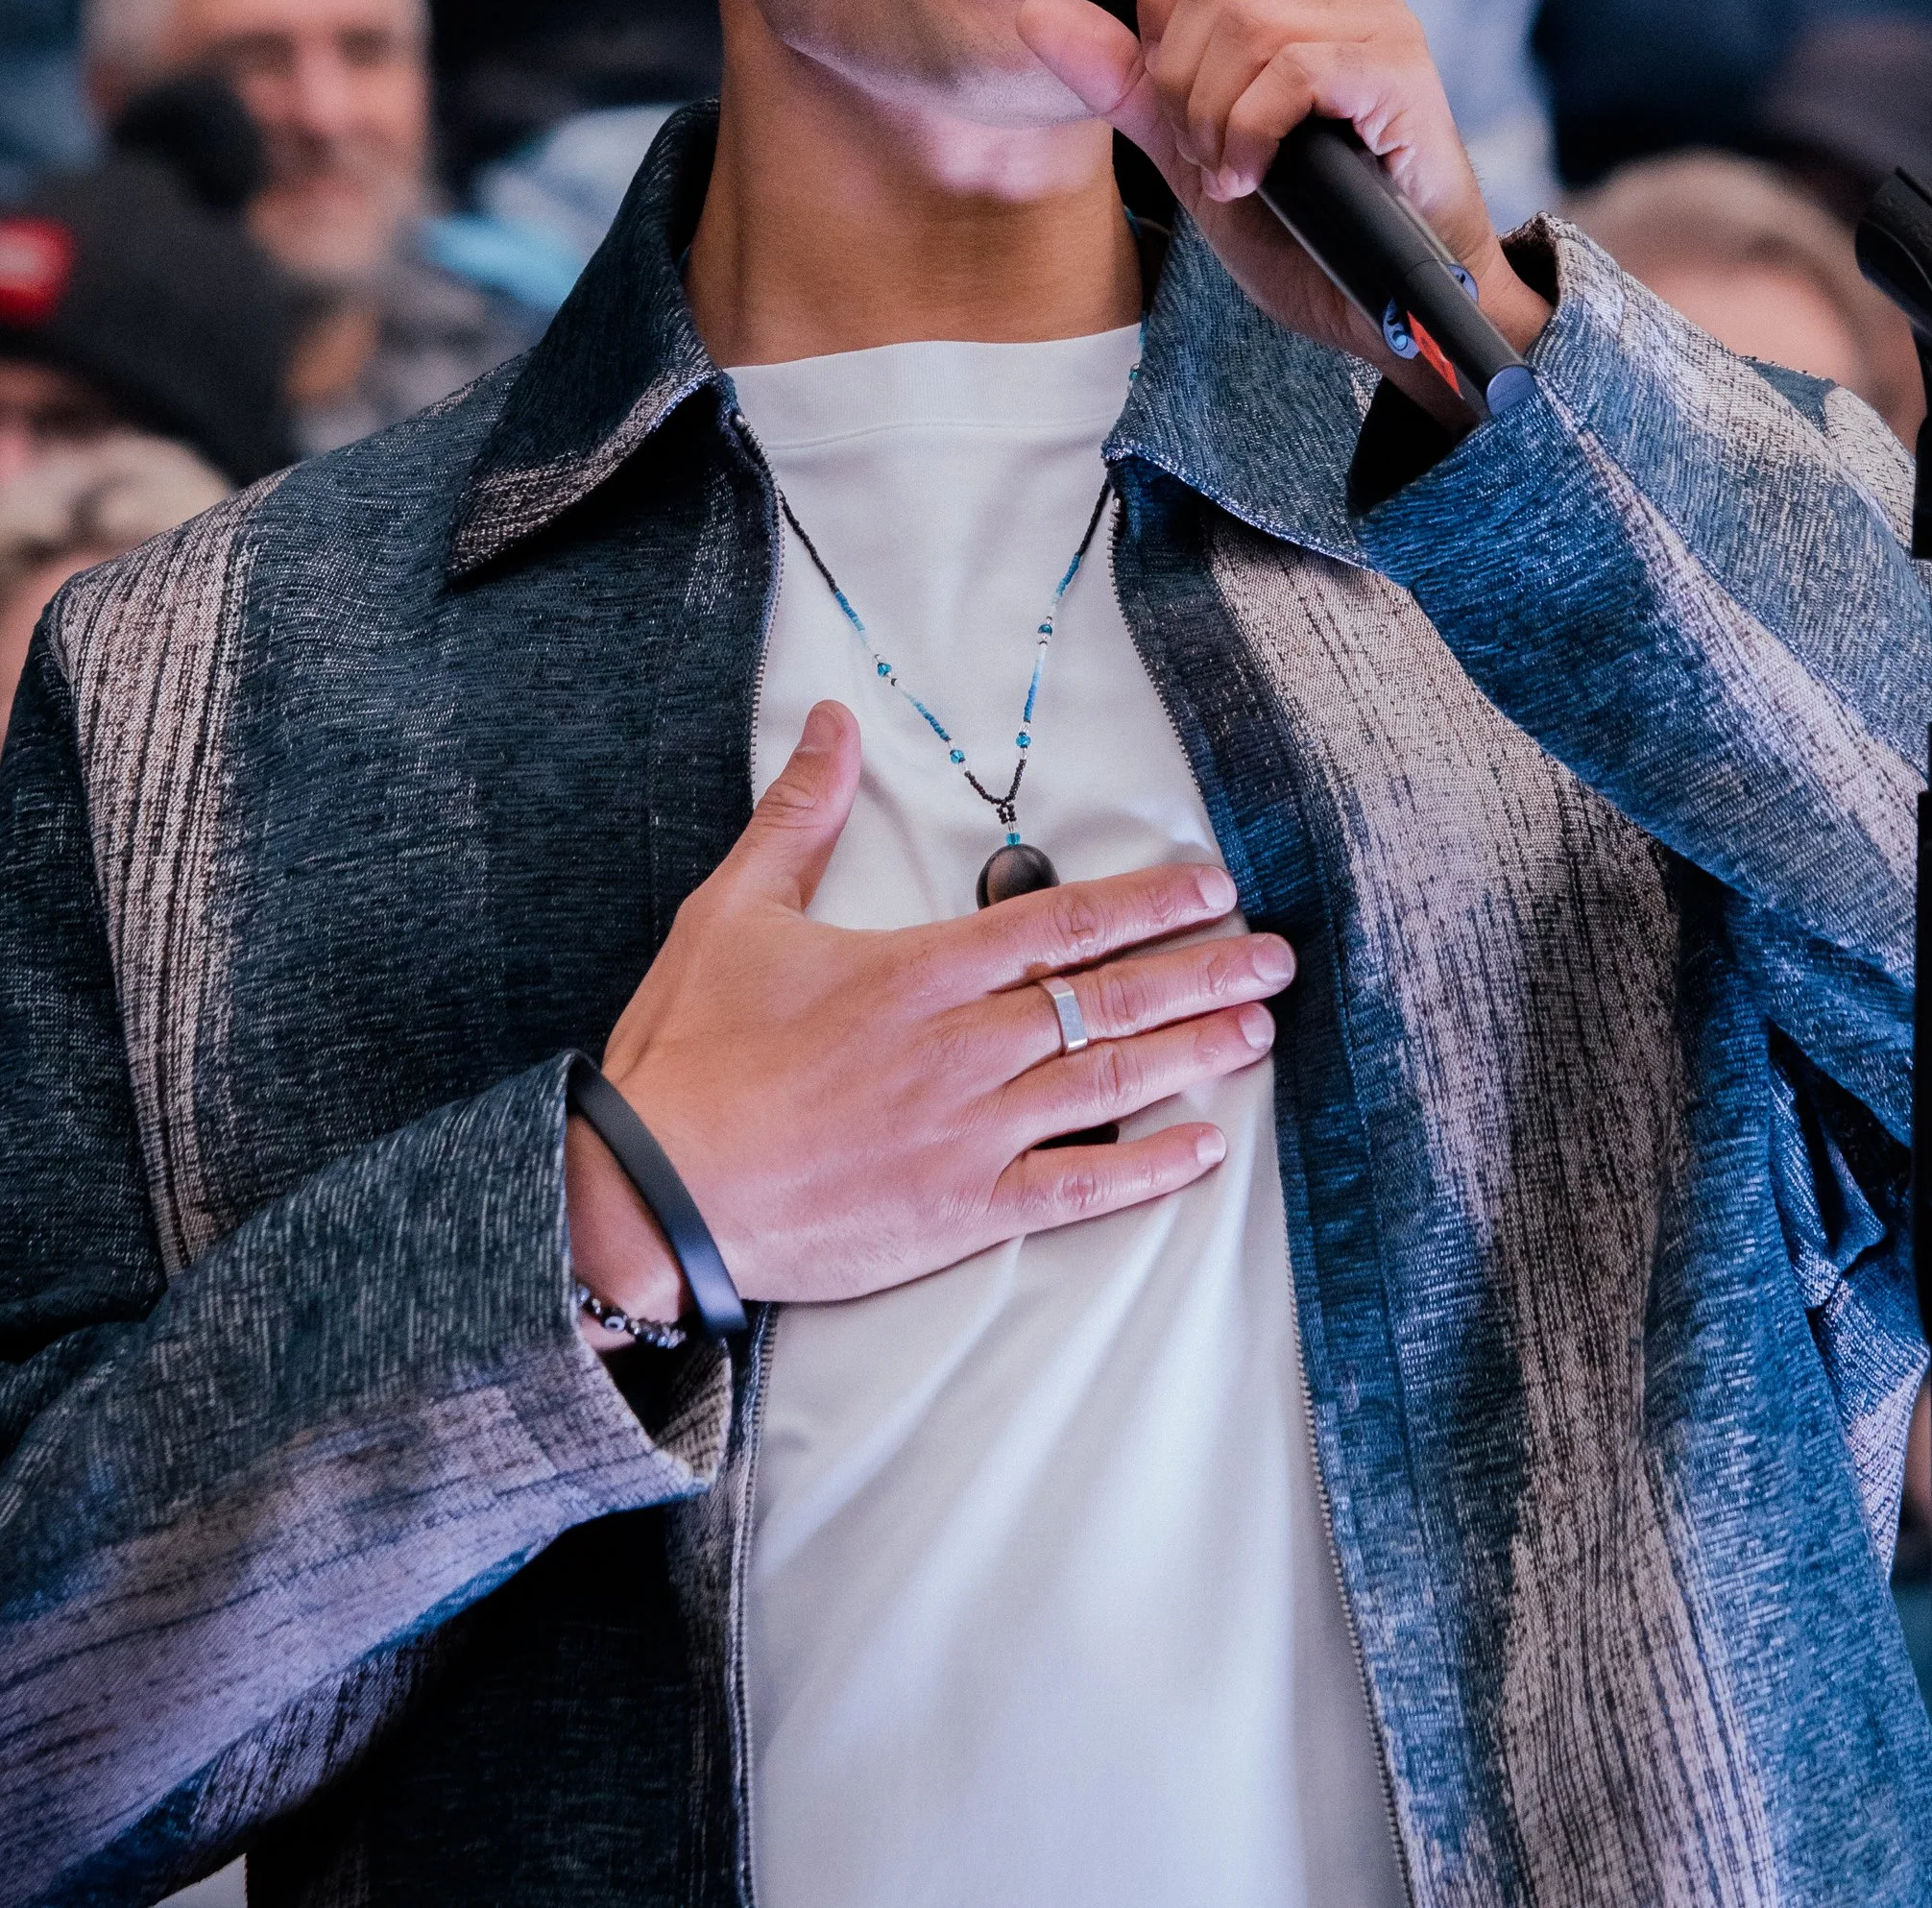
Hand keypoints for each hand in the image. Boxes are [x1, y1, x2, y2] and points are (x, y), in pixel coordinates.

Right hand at [565, 703, 1291, 1335]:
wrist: (652, 1190)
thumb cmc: (690, 1051)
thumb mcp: (735, 909)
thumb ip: (799, 815)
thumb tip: (830, 721)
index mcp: (919, 970)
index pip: (1062, 922)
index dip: (1149, 902)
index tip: (1214, 886)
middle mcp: (963, 1046)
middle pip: (1108, 997)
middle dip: (1204, 972)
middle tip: (1279, 958)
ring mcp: (970, 1132)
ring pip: (1109, 1081)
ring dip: (1193, 1052)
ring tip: (1258, 1031)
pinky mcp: (960, 1210)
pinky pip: (1076, 1189)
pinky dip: (1146, 1169)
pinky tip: (1202, 1149)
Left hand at [1018, 0, 1552, 407]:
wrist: (1391, 307)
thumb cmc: (1309, 230)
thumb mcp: (1193, 150)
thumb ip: (1125, 83)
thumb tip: (1036, 12)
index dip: (1156, 14)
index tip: (1175, 101)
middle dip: (1177, 83)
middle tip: (1204, 153)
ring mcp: (1380, 25)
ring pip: (1246, 22)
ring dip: (1213, 115)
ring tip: (1233, 172)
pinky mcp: (1402, 73)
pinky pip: (1295, 69)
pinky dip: (1251, 131)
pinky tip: (1256, 179)